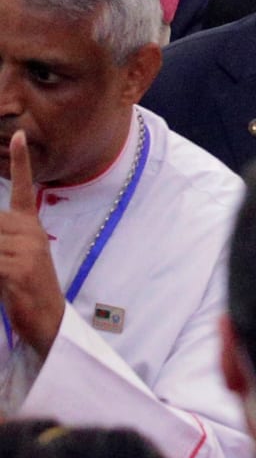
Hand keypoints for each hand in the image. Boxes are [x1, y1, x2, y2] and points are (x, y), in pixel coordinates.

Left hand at [0, 134, 64, 356]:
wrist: (48, 322)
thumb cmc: (24, 291)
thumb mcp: (10, 260)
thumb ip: (2, 241)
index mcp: (29, 229)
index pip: (24, 189)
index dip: (21, 162)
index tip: (19, 135)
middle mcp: (29, 233)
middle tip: (0, 255)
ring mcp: (25, 249)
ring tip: (0, 267)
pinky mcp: (17, 267)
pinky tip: (0, 276)